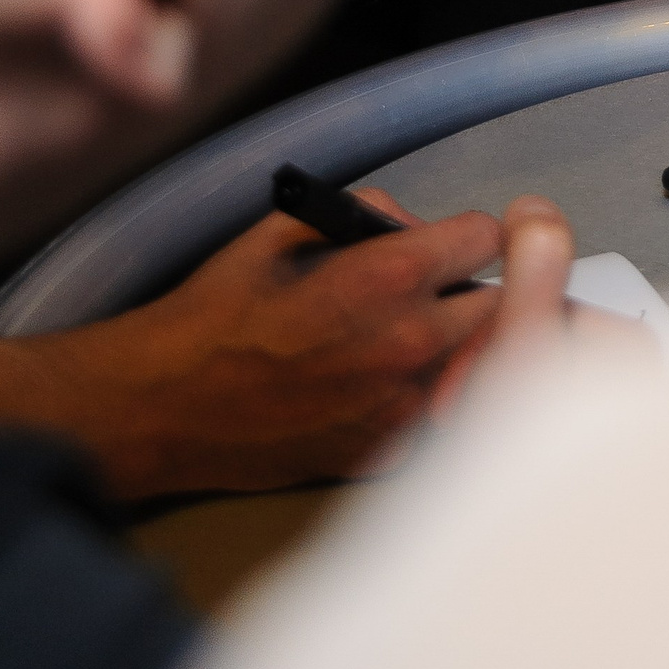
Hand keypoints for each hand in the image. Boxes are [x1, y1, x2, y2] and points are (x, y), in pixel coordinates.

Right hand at [0, 189, 574, 500]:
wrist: (165, 406)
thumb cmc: (218, 312)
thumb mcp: (287, 228)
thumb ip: (365, 215)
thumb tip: (412, 224)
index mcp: (385, 277)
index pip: (484, 237)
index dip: (467, 233)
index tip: (454, 242)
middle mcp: (407, 344)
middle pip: (503, 304)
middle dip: (481, 289)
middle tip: (454, 290)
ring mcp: (401, 407)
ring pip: (481, 366)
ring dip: (469, 349)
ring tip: (437, 340)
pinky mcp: (385, 454)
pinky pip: (441, 416)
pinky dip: (434, 400)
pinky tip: (399, 388)